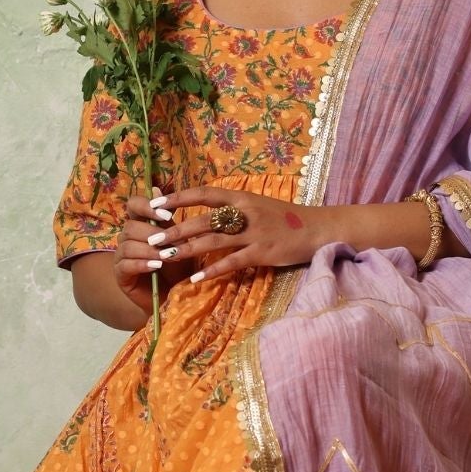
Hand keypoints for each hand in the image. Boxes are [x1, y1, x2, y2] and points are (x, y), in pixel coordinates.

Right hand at [113, 188, 178, 317]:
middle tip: (170, 243)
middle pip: (131, 226)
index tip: (165, 215)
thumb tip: (156, 187)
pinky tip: (155, 267)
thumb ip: (168, 219)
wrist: (177, 295)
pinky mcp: (120, 275)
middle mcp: (128, 238)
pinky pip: (124, 264)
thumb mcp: (179, 240)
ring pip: (127, 245)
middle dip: (152, 234)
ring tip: (166, 258)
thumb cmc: (179, 266)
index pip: (133, 205)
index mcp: (142, 224)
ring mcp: (122, 256)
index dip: (146, 206)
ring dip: (149, 250)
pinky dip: (141, 264)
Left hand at [147, 185, 325, 283]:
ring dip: (186, 250)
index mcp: (242, 197)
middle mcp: (244, 212)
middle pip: (203, 220)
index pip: (203, 193)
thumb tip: (207, 214)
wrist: (318, 229)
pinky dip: (212, 270)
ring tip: (165, 258)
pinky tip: (195, 278)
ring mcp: (253, 233)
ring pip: (212, 241)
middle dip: (175, 230)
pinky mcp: (262, 252)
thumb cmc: (286, 219)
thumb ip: (234, 209)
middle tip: (152, 239)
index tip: (155, 203)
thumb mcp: (258, 206)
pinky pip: (232, 262)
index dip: (177, 197)